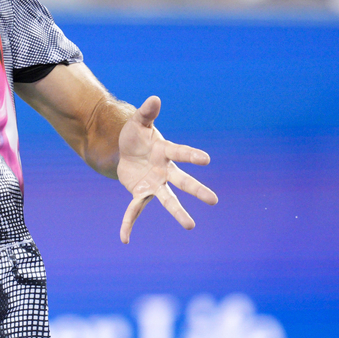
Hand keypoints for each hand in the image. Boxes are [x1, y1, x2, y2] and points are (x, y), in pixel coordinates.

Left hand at [117, 96, 217, 243]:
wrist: (126, 151)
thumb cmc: (137, 136)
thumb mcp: (138, 123)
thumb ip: (146, 113)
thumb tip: (154, 98)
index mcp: (166, 152)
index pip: (181, 153)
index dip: (191, 155)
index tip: (206, 159)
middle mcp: (164, 171)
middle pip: (182, 181)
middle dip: (196, 190)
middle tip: (214, 200)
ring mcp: (154, 184)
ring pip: (168, 200)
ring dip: (178, 212)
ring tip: (191, 226)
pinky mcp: (140, 193)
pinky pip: (135, 210)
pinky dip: (128, 224)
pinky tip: (124, 239)